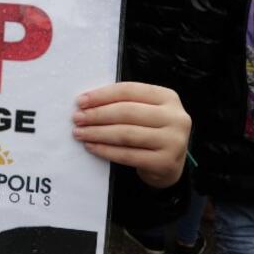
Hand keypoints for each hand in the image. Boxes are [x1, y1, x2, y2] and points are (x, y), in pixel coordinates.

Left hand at [72, 82, 190, 188]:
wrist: (169, 163)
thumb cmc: (149, 130)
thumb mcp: (143, 110)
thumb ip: (122, 102)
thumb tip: (85, 102)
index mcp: (167, 97)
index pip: (129, 91)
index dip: (102, 95)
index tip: (80, 101)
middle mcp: (176, 118)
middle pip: (126, 112)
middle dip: (97, 115)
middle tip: (77, 118)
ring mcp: (173, 141)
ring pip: (126, 134)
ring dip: (97, 133)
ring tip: (79, 133)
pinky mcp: (165, 163)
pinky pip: (128, 155)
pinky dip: (106, 150)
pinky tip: (91, 147)